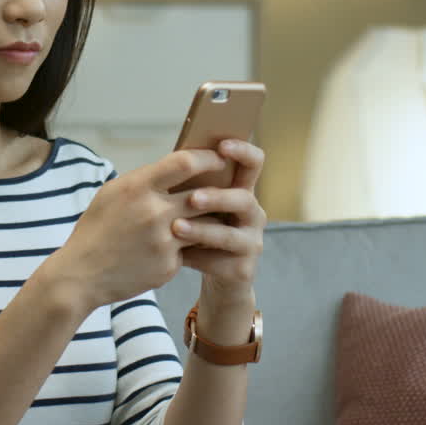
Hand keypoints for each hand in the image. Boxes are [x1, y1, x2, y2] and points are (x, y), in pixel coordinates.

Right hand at [39, 149, 230, 311]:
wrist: (80, 275)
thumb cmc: (95, 230)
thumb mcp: (111, 194)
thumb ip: (143, 181)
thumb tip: (174, 169)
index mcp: (138, 188)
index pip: (185, 162)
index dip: (208, 158)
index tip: (219, 158)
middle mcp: (154, 212)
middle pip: (204, 194)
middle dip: (220, 191)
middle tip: (229, 187)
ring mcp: (164, 241)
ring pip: (205, 224)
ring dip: (211, 219)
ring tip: (214, 216)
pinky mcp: (169, 265)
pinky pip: (190, 250)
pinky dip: (188, 246)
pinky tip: (181, 246)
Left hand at [173, 139, 266, 304]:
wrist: (217, 278)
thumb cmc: (201, 230)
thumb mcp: (198, 206)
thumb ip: (194, 184)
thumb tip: (172, 158)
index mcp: (242, 191)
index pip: (253, 163)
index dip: (243, 151)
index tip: (222, 146)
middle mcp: (253, 214)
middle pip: (243, 199)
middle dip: (217, 197)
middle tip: (192, 198)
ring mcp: (251, 242)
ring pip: (229, 235)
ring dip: (201, 230)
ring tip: (176, 228)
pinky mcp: (243, 269)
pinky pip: (219, 262)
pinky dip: (195, 258)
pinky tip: (177, 256)